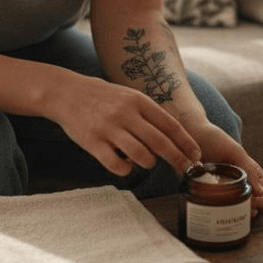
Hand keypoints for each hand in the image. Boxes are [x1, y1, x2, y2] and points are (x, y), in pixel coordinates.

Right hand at [44, 73, 201, 177]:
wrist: (66, 93)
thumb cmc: (102, 98)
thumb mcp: (129, 97)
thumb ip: (149, 114)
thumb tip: (176, 136)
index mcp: (138, 100)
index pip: (170, 124)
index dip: (186, 142)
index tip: (196, 155)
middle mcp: (125, 113)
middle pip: (160, 142)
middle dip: (177, 159)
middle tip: (187, 170)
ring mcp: (108, 128)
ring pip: (141, 155)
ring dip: (149, 163)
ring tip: (147, 162)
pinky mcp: (92, 142)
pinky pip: (117, 165)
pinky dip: (126, 169)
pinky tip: (124, 165)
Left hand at [185, 120, 262, 211]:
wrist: (192, 137)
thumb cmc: (216, 141)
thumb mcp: (236, 153)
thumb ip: (249, 170)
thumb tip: (261, 194)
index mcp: (254, 176)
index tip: (254, 201)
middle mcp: (243, 187)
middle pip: (257, 208)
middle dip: (252, 211)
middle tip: (242, 208)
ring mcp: (228, 194)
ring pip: (240, 213)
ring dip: (238, 215)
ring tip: (230, 209)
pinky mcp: (211, 198)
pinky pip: (220, 212)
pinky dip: (221, 214)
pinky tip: (216, 209)